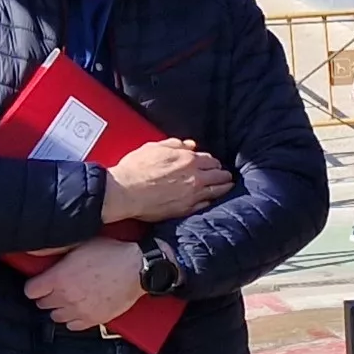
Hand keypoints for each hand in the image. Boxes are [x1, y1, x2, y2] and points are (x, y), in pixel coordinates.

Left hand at [24, 240, 145, 332]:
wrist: (137, 268)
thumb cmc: (111, 252)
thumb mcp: (80, 244)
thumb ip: (57, 252)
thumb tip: (36, 252)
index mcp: (58, 278)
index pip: (30, 291)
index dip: (34, 285)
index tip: (39, 283)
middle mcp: (66, 297)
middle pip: (42, 304)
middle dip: (46, 296)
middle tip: (55, 289)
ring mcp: (80, 310)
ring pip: (56, 317)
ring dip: (59, 309)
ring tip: (67, 300)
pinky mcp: (94, 319)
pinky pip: (73, 327)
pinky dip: (72, 320)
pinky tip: (78, 310)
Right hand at [100, 138, 232, 222]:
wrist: (125, 191)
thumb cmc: (135, 168)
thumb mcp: (154, 147)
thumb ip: (175, 144)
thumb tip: (189, 145)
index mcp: (188, 160)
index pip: (211, 160)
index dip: (213, 162)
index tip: (214, 164)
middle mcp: (195, 177)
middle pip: (219, 175)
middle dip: (223, 174)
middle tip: (226, 175)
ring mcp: (192, 195)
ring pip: (216, 191)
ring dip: (224, 187)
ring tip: (227, 186)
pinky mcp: (185, 209)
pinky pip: (205, 205)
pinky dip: (210, 201)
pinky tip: (211, 200)